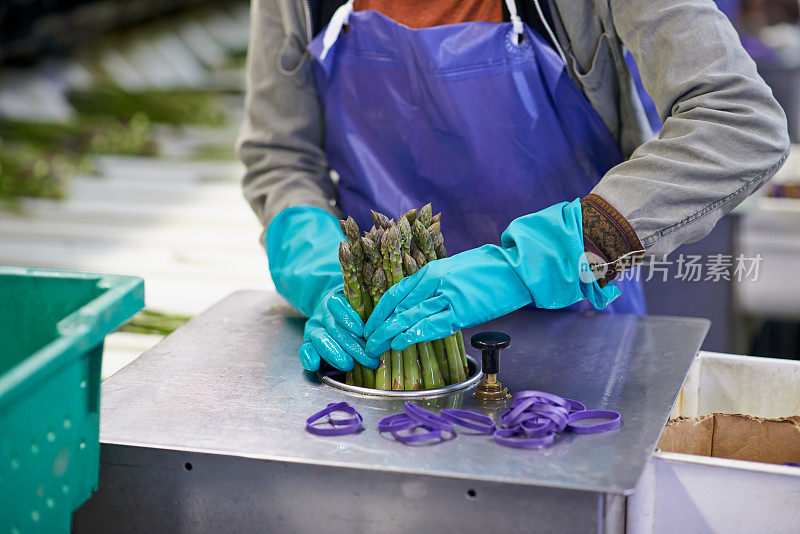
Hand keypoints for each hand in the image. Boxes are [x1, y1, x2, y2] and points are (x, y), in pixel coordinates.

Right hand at [298, 287, 377, 370]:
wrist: (330, 310)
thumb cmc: (354, 311)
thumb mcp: (361, 306)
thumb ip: (368, 310)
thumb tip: (380, 322)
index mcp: (336, 301)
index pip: (337, 306)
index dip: (347, 317)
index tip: (360, 330)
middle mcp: (324, 315)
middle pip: (334, 328)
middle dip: (351, 345)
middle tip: (367, 359)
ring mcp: (315, 328)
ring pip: (321, 340)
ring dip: (335, 354)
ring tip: (348, 364)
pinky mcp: (309, 342)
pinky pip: (305, 349)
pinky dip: (308, 357)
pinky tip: (314, 364)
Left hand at [363, 246, 531, 355]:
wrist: (515, 267)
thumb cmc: (487, 269)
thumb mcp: (454, 271)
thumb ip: (434, 286)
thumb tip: (415, 307)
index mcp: (430, 270)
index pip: (395, 293)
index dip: (378, 312)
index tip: (368, 326)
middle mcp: (434, 282)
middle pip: (397, 307)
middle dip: (378, 327)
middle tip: (367, 344)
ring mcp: (447, 296)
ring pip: (408, 317)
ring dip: (388, 334)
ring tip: (376, 348)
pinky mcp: (461, 311)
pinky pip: (431, 326)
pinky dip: (412, 336)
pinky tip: (400, 344)